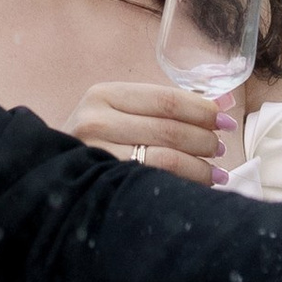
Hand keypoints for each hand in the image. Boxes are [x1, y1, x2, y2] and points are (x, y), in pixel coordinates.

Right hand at [71, 77, 226, 185]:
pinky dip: (184, 184)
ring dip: (200, 167)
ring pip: (166, 159)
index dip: (203, 109)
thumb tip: (225, 101)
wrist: (54, 172)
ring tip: (217, 173)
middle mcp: (96, 121)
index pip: (166, 100)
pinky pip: (155, 183)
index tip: (226, 119)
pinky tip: (198, 187)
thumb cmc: (98, 139)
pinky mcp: (103, 184)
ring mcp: (97, 155)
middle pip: (169, 129)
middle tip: (220, 148)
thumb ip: (168, 106)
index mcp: (104, 95)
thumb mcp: (122, 111)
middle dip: (204, 139)